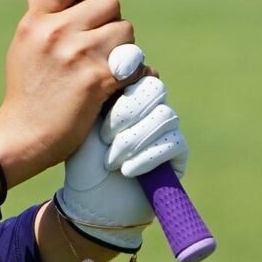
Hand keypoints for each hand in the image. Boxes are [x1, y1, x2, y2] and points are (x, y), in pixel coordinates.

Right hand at [0, 0, 137, 192]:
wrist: (25, 135)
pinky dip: (136, 74)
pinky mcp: (98, 80)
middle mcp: (57, 32)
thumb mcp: (23, 45)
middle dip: (111, 23)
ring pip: (126, 31)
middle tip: (101, 46)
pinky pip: (136, 63)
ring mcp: (79, 55)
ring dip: (125, 49)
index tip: (88, 3)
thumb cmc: (26, 92)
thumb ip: (37, 15)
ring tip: (108, 67)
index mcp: (36, 21)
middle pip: (109, 3)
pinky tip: (120, 85)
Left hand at [55, 72, 188, 251]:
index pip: (139, 68)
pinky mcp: (179, 152)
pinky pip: (173, 143)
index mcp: (126, 91)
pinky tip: (126, 171)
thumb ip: (101, 90)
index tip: (107, 93)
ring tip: (110, 161)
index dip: (125, 77)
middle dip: (127, 111)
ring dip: (133, 140)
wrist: (91, 202)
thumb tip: (119, 59)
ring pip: (164, 116)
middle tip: (104, 136)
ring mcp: (166, 127)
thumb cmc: (83, 160)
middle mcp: (150, 105)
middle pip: (155, 87)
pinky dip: (147, 157)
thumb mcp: (84, 120)